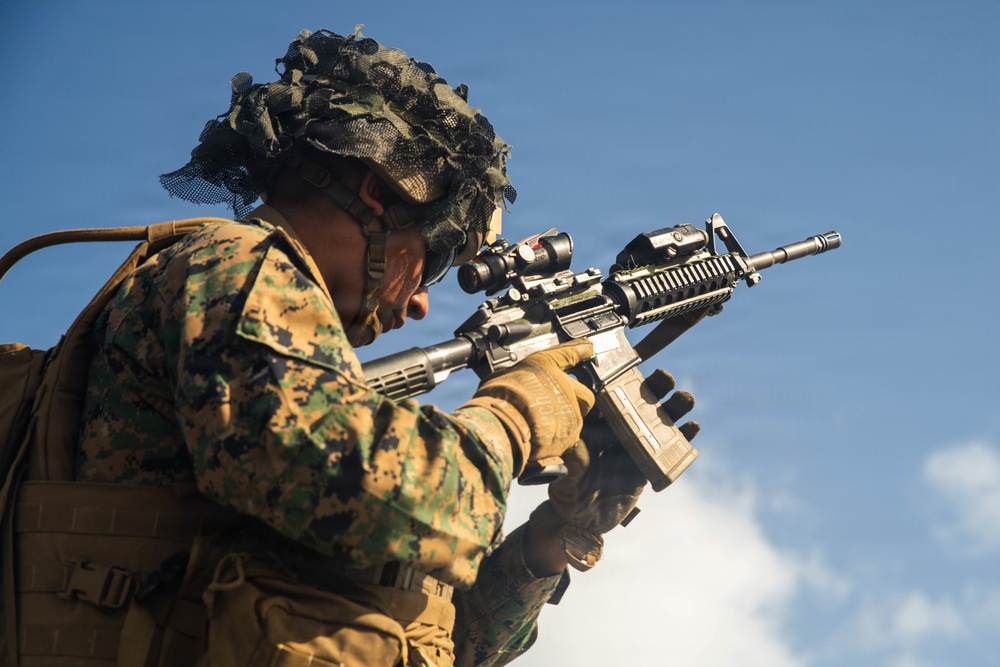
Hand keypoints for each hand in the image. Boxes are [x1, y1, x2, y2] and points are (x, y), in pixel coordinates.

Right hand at [466, 339, 594, 476]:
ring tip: (541, 428)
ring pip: (575, 418)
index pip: (567, 354)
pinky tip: (541, 441)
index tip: (587, 348)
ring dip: (562, 422)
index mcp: (545, 366)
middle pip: (584, 394)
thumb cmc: (498, 399)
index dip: (579, 350)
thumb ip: (508, 379)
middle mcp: (563, 387)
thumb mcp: (498, 378)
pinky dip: (556, 440)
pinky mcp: (570, 436)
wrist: (505, 425)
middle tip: (556, 405)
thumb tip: (501, 381)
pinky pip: (567, 438)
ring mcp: (570, 412)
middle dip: (575, 400)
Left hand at [529, 368, 699, 570]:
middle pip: (639, 401)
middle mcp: (617, 429)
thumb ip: (574, 459)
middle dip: (654, 387)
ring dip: (673, 407)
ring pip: (658, 420)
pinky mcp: (648, 463)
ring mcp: (635, 445)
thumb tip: (576, 444)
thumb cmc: (567, 491)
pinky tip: (693, 426)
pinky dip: (683, 436)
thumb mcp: (567, 475)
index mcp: (594, 424)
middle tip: (665, 377)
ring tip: (685, 398)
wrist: (583, 520)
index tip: (633, 367)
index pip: (610, 394)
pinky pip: (669, 447)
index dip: (623, 379)